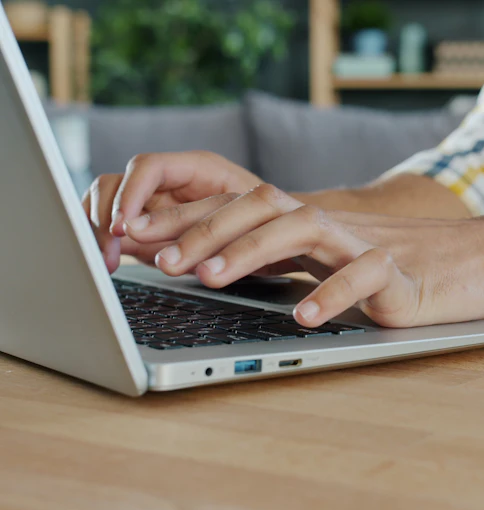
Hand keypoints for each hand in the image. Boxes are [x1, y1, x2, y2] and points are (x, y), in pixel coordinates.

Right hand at [82, 151, 263, 272]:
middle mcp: (171, 181)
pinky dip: (101, 240)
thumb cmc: (270, 225)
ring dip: (98, 230)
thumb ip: (213, 228)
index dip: (130, 194)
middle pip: (117, 182)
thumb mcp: (248, 225)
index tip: (123, 226)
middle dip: (106, 216)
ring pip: (106, 201)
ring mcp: (156, 201)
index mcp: (199, 168)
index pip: (148, 167)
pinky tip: (106, 261)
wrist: (278, 237)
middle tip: (109, 250)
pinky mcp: (148, 225)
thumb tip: (178, 241)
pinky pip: (112, 224)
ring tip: (106, 261)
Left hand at [123, 183, 483, 327]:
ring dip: (253, 249)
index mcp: (314, 227)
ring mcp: (370, 245)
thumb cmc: (408, 272)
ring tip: (214, 277)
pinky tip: (304, 316)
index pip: (244, 208)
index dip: (192, 220)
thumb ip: (294, 265)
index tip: (143, 240)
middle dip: (206, 230)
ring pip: (304, 227)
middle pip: (263, 205)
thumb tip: (226, 277)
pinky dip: (332, 292)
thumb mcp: (338, 266)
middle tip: (162, 261)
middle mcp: (335, 228)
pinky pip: (365, 275)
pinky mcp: (404, 274)